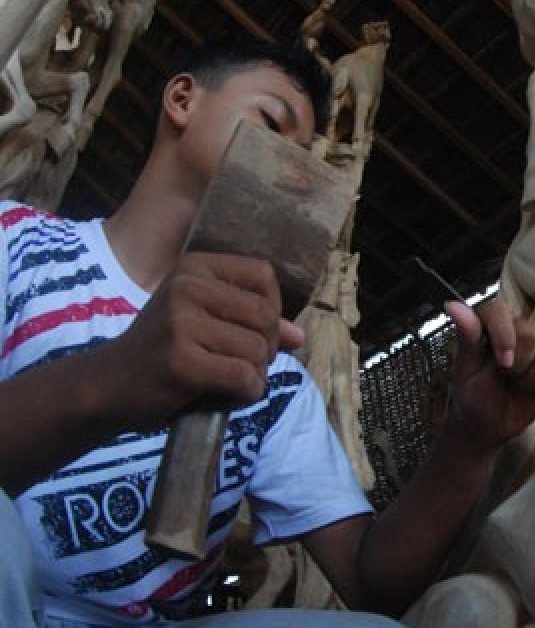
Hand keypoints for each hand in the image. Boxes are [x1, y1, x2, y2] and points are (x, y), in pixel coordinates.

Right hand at [108, 252, 303, 429]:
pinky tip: (228, 396)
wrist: (107, 386)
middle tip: (240, 363)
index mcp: (194, 267)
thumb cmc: (163, 352)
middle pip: (266, 314)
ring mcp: (181, 322)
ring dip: (255, 374)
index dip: (271, 307)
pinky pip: (244, 376)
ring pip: (258, 348)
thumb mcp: (204, 322)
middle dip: (265, 347)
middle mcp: (187, 287)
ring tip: (229, 381)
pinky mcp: (180, 360)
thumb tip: (299, 336)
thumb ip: (252, 322)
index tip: (252, 331)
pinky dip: (247, 393)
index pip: (263, 274)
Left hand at [443, 298, 534, 452]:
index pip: (499, 310)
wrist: (487, 425)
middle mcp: (517, 332)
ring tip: (515, 386)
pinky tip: (532, 390)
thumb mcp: (465, 369)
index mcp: (491, 327)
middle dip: (516, 365)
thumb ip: (466, 337)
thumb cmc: (472, 395)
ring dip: (528, 380)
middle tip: (504, 378)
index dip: (504, 334)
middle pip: (529, 334)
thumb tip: (453, 305)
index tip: (502, 362)